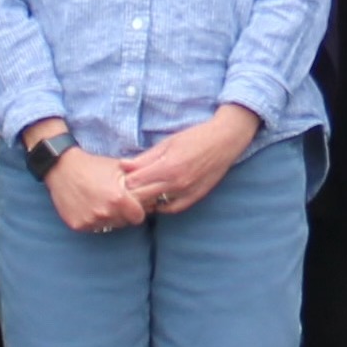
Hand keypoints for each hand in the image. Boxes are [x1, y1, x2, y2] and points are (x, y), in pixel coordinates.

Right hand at [43, 145, 145, 232]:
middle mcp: (105, 213)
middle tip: (115, 201)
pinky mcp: (77, 225)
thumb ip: (137, 180)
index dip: (138, 210)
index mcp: (118, 199)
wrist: (62, 168)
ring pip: (109, 226)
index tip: (133, 204)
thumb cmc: (93, 165)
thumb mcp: (119, 168)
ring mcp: (90, 221)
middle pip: (124, 222)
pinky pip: (93, 228)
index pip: (139, 217)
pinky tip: (89, 205)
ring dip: (108, 217)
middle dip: (124, 214)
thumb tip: (156, 190)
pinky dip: (93, 220)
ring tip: (101, 201)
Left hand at [120, 108, 258, 218]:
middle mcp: (176, 183)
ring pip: (156, 205)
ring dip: (146, 200)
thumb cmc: (195, 137)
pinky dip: (163, 206)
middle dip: (132, 192)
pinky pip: (173, 209)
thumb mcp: (167, 143)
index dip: (125, 180)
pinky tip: (158, 199)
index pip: (134, 182)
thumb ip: (145, 157)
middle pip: (142, 196)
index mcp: (167, 167)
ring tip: (142, 191)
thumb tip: (123, 165)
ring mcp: (187, 193)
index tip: (121, 177)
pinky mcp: (196, 197)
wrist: (224, 141)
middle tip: (127, 187)